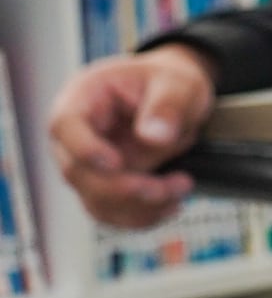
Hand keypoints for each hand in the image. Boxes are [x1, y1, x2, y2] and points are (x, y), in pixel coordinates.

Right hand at [47, 45, 218, 229]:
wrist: (176, 96)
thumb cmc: (168, 82)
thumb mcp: (178, 83)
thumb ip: (168, 106)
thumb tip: (155, 136)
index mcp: (83, 99)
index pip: (65, 126)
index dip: (85, 149)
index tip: (116, 163)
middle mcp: (75, 136)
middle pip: (78, 173)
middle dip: (124, 188)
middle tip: (171, 186)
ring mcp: (86, 165)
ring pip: (94, 200)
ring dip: (138, 206)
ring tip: (181, 189)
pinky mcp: (103, 187)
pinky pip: (112, 212)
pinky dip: (141, 215)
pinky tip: (171, 206)